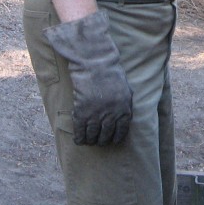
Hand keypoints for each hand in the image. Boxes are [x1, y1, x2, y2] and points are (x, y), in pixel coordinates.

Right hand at [43, 10, 132, 144]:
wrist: (95, 63)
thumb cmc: (110, 72)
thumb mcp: (125, 88)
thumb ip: (124, 104)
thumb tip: (122, 116)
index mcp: (124, 110)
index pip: (121, 132)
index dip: (115, 138)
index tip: (111, 140)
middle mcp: (111, 115)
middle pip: (106, 136)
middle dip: (102, 141)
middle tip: (98, 141)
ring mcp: (96, 115)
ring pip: (93, 136)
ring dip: (90, 140)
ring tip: (88, 141)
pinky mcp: (82, 112)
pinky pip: (80, 131)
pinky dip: (79, 137)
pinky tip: (78, 139)